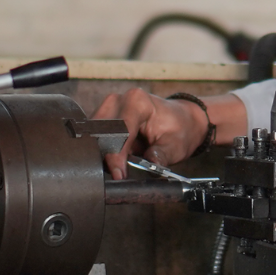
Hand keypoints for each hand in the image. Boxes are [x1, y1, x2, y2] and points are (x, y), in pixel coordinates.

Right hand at [93, 88, 213, 178]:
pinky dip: (104, 149)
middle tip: (119, 173)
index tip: (119, 174)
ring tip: (123, 163)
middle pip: (101, 132)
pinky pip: (96, 136)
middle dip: (108, 156)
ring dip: (105, 153)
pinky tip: (118, 155)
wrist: (181, 119)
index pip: (119, 131)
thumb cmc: (179, 129)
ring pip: (95, 136)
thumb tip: (151, 166)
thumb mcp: (175, 146)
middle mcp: (118, 100)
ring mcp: (108, 107)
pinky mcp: (103, 116)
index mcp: (137, 102)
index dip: (117, 155)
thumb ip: (161, 156)